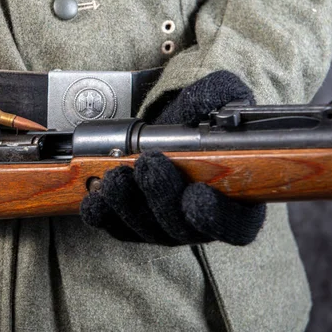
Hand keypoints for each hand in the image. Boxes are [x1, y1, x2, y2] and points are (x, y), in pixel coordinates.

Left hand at [80, 71, 265, 245]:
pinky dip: (103, 215)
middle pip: (182, 228)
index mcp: (237, 203)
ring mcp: (165, 229)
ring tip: (116, 177)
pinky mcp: (133, 228)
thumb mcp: (219, 101)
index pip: (235, 225)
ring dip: (128, 205)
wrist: (165, 132)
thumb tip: (204, 110)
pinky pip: (117, 228)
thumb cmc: (197, 122)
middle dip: (162, 197)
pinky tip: (94, 199)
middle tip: (149, 166)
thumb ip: (219, 100)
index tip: (197, 194)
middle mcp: (200, 224)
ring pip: (146, 230)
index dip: (217, 216)